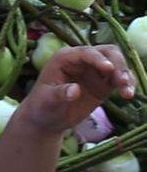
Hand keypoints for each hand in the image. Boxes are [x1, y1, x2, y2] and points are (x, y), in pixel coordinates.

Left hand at [19, 45, 134, 133]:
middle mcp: (82, 60)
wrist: (48, 118)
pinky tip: (128, 94)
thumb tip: (75, 90)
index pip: (85, 52)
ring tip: (126, 92)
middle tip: (121, 81)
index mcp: (65, 58)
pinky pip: (118, 79)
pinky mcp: (103, 84)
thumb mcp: (47, 100)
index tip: (109, 69)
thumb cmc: (42, 106)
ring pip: (116, 64)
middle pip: (106, 53)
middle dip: (117, 64)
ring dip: (125, 75)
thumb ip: (60, 93)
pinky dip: (126, 84)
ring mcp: (94, 71)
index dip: (98, 59)